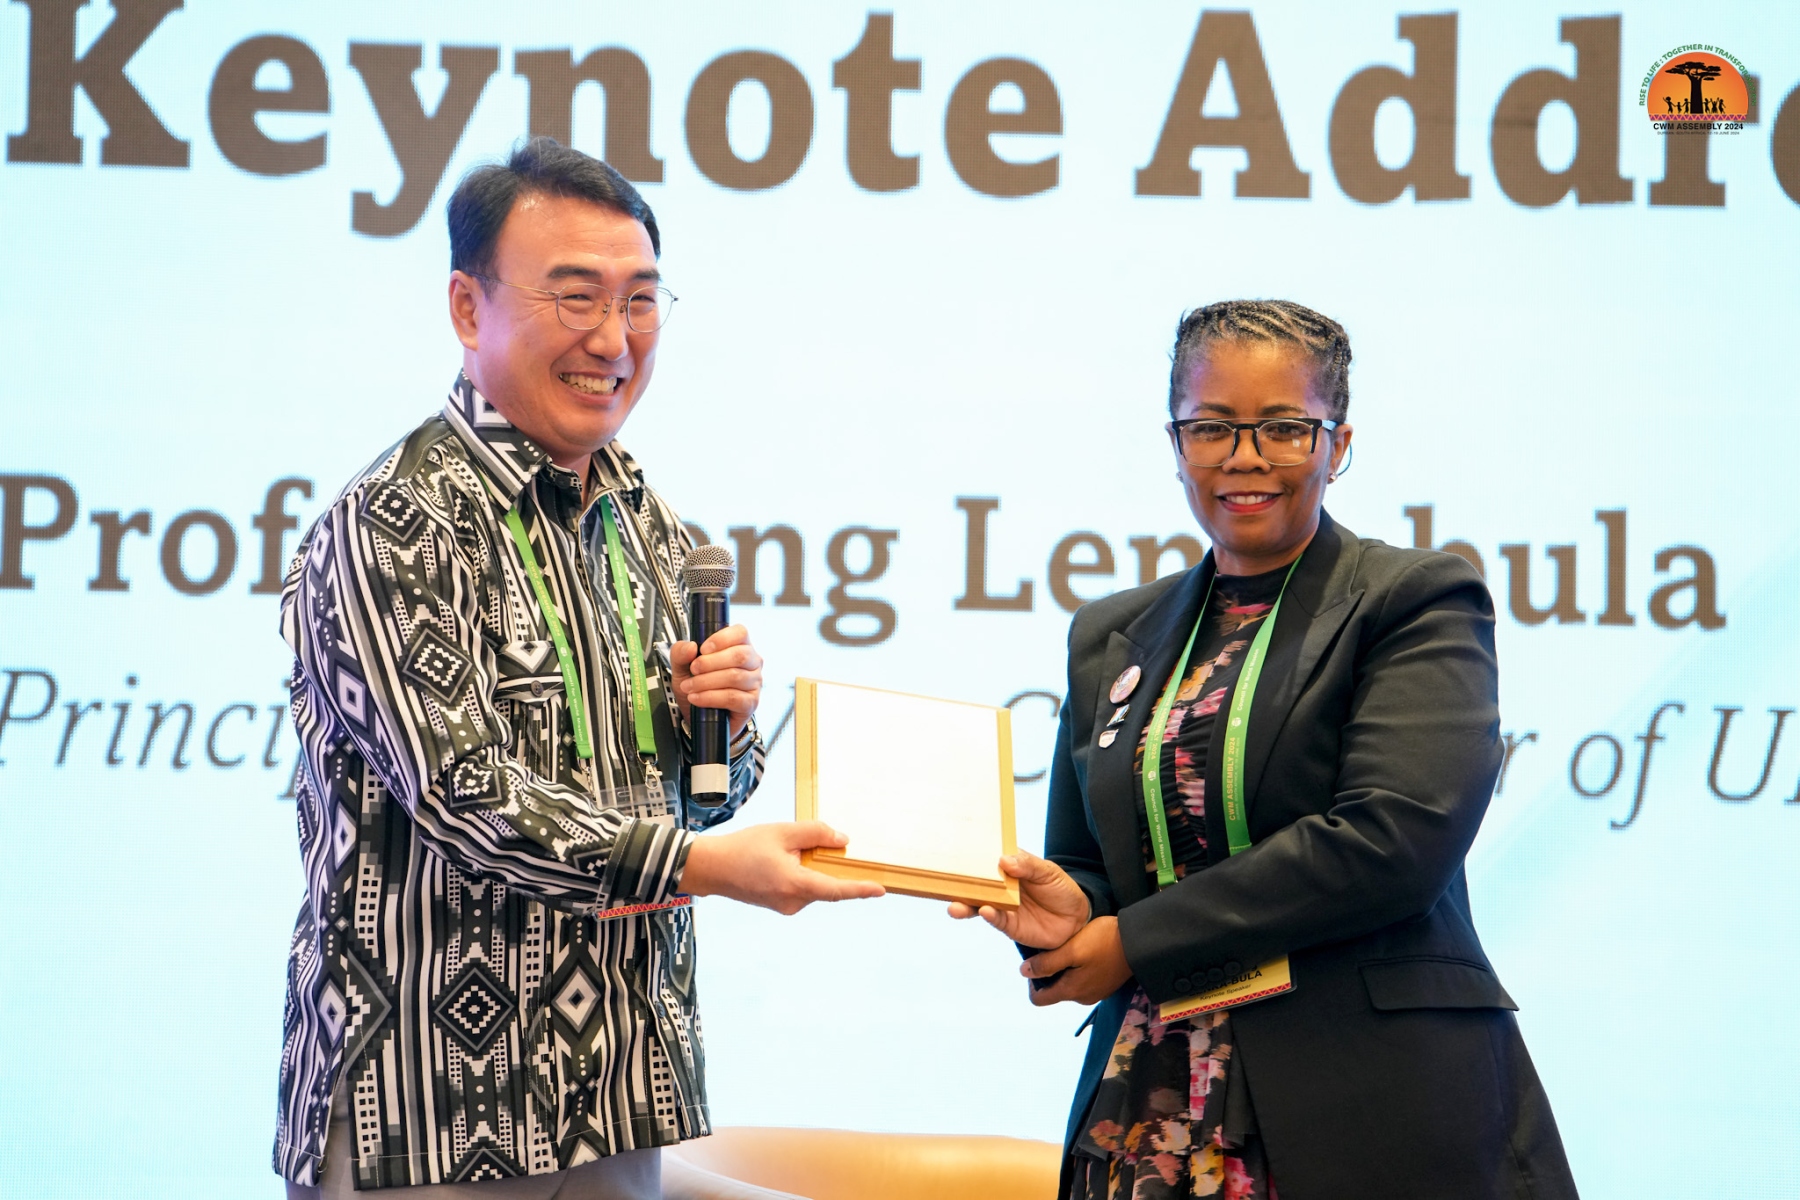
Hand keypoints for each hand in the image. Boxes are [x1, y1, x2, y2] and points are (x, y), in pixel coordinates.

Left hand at [671, 624, 761, 737]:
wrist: (700, 716)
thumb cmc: (697, 687)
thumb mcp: (682, 668)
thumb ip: (680, 653)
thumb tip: (690, 646)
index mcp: (739, 646)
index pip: (740, 633)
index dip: (721, 639)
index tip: (702, 649)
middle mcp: (751, 663)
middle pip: (739, 655)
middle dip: (711, 662)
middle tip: (693, 670)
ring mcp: (754, 683)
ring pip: (735, 677)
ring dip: (706, 682)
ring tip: (689, 687)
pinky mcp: (750, 702)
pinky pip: (733, 697)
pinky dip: (710, 697)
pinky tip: (697, 698)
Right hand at [680, 821, 884, 914]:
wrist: (711, 868)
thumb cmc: (744, 848)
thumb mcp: (782, 832)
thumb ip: (815, 834)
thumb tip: (843, 840)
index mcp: (795, 885)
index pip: (836, 890)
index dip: (860, 889)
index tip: (880, 889)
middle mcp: (792, 902)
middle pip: (824, 884)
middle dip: (825, 864)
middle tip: (804, 844)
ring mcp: (785, 906)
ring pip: (812, 885)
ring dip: (809, 867)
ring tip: (781, 849)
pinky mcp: (778, 904)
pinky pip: (800, 888)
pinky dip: (800, 873)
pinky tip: (778, 859)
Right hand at [946, 850, 1089, 949]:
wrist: (1077, 918)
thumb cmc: (1061, 888)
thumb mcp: (1048, 872)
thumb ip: (1028, 865)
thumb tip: (1004, 860)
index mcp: (1009, 868)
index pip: (986, 861)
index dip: (970, 858)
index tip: (953, 855)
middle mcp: (1001, 887)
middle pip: (975, 885)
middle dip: (958, 886)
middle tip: (943, 884)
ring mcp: (1003, 906)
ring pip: (978, 905)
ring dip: (965, 906)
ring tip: (954, 907)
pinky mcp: (1010, 925)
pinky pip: (996, 920)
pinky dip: (989, 916)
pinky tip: (984, 911)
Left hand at [1020, 915, 1132, 1005]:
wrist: (1139, 943)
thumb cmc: (1103, 943)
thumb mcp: (1072, 949)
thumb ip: (1047, 963)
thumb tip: (1023, 972)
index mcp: (1071, 991)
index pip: (1038, 1000)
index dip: (1030, 983)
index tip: (1034, 962)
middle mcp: (1082, 998)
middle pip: (1054, 991)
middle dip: (1048, 973)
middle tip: (1051, 949)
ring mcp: (1095, 993)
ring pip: (1069, 985)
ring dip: (1064, 970)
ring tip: (1068, 948)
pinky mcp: (1105, 985)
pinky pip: (1083, 981)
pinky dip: (1078, 970)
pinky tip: (1084, 952)